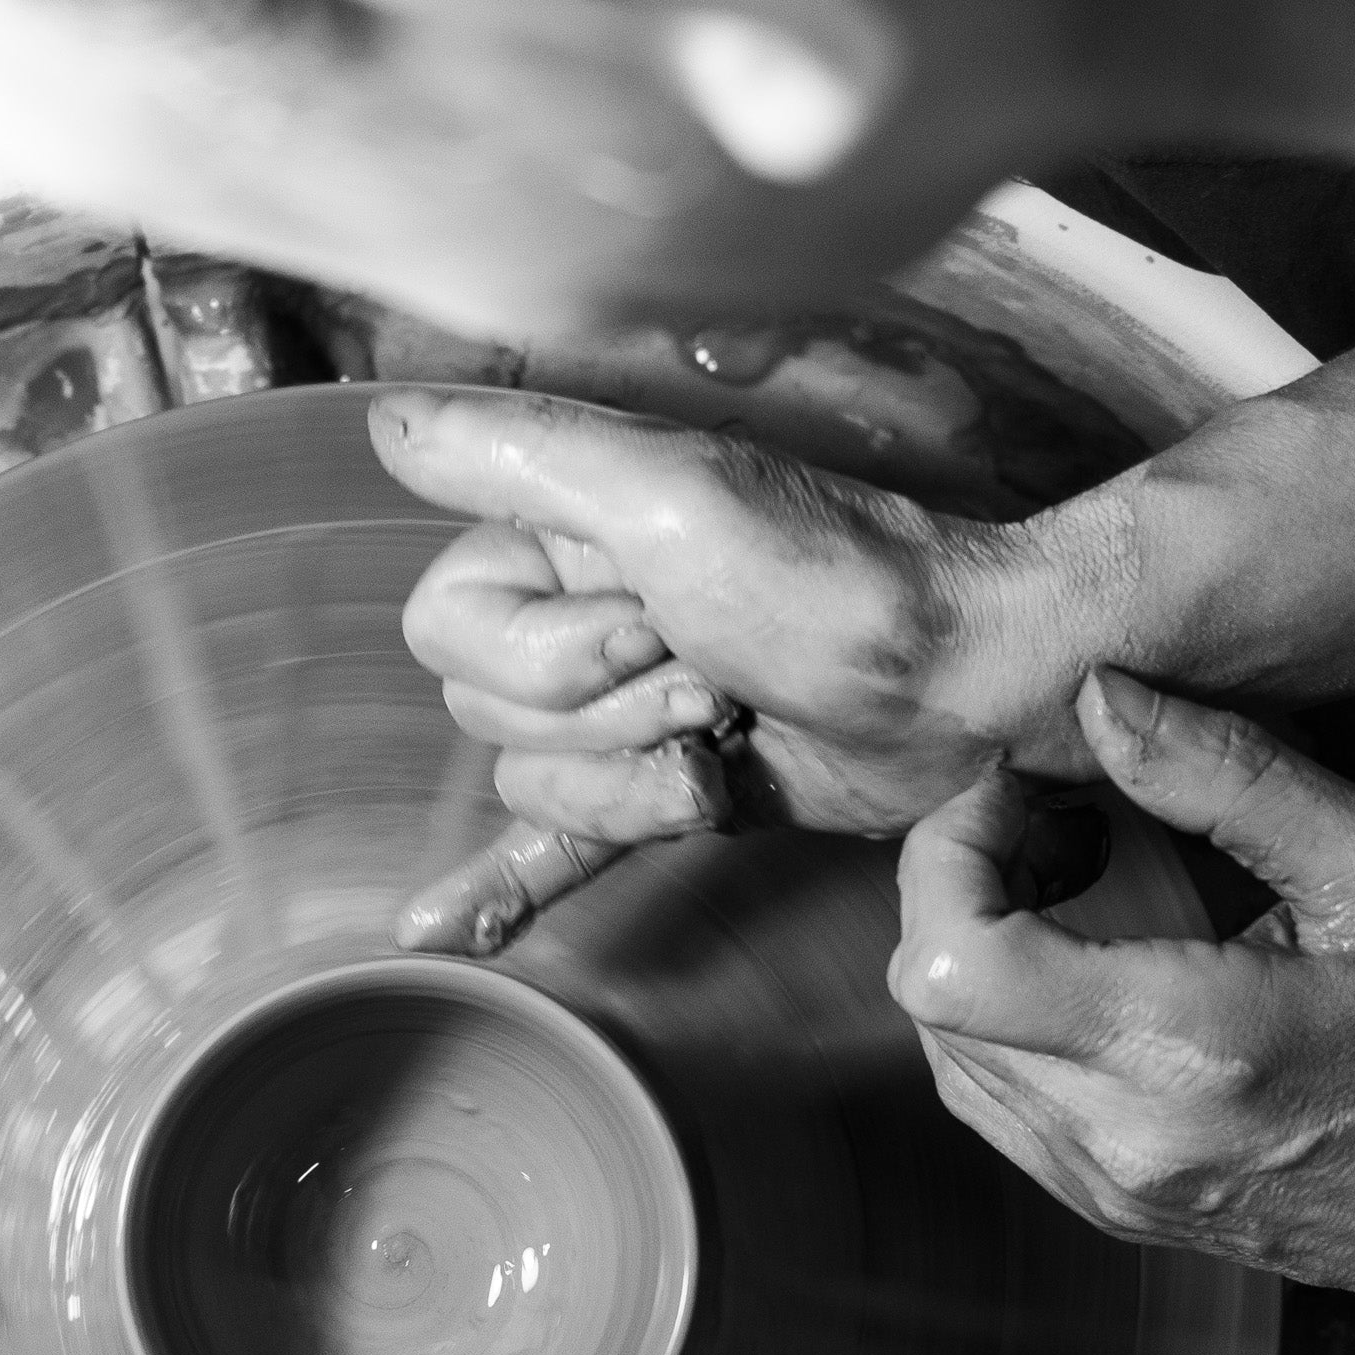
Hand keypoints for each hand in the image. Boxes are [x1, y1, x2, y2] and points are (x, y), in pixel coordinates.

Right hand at [375, 386, 1054, 951]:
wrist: (967, 685)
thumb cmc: (834, 582)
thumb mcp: (670, 491)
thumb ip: (520, 452)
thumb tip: (387, 425)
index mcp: (562, 532)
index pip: (443, 622)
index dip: (541, 647)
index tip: (653, 616)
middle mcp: (577, 613)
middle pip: (481, 708)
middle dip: (604, 711)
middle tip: (713, 675)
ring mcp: (617, 710)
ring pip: (528, 782)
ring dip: (635, 778)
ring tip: (729, 733)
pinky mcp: (659, 791)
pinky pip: (546, 850)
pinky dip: (493, 890)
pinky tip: (435, 929)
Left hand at [890, 667, 1354, 1354]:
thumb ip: (1235, 779)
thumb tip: (1102, 702)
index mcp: (1186, 1047)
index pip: (954, 965)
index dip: (948, 857)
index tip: (1018, 795)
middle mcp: (1116, 1130)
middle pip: (928, 995)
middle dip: (957, 881)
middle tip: (1052, 822)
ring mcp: (1094, 1179)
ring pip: (941, 1043)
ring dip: (974, 941)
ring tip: (1074, 878)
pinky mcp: (1090, 1198)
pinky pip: (983, 1091)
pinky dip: (1000, 1007)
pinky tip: (1080, 956)